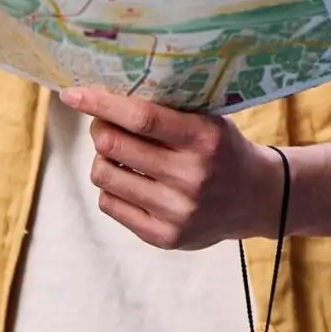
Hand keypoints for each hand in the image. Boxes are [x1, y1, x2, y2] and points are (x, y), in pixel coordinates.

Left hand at [62, 87, 287, 249]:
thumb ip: (168, 111)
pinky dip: (111, 187)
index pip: (142, 117)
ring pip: (105, 176)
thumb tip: (106, 97)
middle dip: (99, 129)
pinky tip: (129, 181)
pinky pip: (110, 205)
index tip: (73, 94)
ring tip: (119, 155)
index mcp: (205, 140)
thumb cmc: (224, 149)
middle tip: (103, 124)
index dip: (102, 104)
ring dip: (103, 160)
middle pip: (114, 146)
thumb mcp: (209, 121)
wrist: (257, 198)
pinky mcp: (164, 237)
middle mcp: (192, 177)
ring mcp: (177, 211)